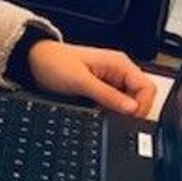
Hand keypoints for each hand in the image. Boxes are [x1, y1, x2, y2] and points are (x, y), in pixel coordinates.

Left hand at [26, 40, 155, 117]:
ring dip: (120, 112)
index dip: (142, 105)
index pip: (147, 87)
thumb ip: (107, 95)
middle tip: (115, 118)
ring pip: (128, 102)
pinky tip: (100, 113)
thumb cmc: (54, 63)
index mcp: (119, 64)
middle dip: (131, 110)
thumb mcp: (81, 82)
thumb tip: (131, 109)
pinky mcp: (102, 89)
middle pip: (141, 96)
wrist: (34, 62)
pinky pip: (115, 104)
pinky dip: (111, 111)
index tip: (128, 117)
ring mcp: (111, 80)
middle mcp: (119, 71)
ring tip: (103, 114)